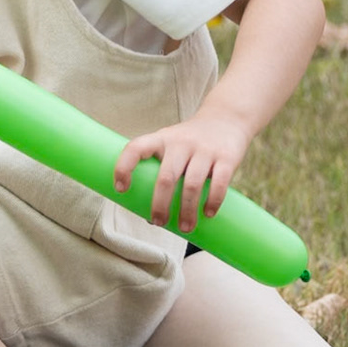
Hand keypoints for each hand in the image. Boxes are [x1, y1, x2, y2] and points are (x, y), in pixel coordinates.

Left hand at [113, 110, 252, 233]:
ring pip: (192, 185)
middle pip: (166, 177)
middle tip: (157, 222)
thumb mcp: (170, 144)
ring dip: (187, 210)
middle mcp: (181, 143)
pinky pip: (218, 183)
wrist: (226, 118)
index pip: (136, 148)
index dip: (124, 167)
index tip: (121, 189)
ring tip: (185, 228)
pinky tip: (208, 214)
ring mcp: (204, 150)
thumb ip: (160, 171)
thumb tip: (149, 215)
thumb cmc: (190, 141)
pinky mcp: (226, 157)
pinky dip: (213, 201)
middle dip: (160, 204)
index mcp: (161, 139)